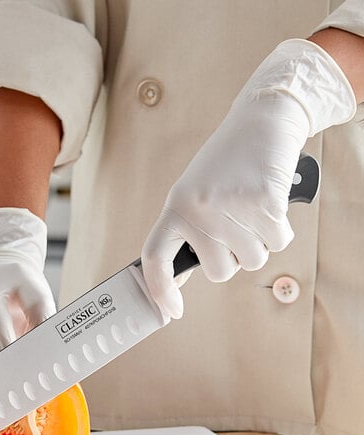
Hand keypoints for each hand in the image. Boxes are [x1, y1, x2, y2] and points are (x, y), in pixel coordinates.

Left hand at [141, 39, 355, 319]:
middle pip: (218, 272)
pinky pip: (277, 243)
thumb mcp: (194, 195)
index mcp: (174, 208)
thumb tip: (180, 276)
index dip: (161, 290)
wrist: (260, 123)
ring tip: (251, 209)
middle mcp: (196, 209)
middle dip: (232, 258)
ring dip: (258, 242)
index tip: (171, 311)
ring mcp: (229, 207)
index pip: (155, 258)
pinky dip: (279, 229)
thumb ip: (187, 232)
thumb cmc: (226, 165)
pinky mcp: (263, 202)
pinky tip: (271, 202)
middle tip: (235, 226)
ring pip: (251, 261)